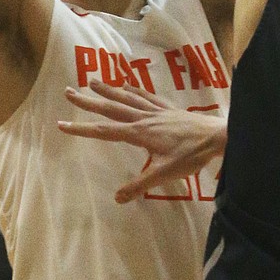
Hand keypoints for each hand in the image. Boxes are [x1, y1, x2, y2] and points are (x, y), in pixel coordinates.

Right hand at [58, 80, 225, 201]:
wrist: (218, 136)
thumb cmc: (192, 155)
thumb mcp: (165, 173)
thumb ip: (140, 184)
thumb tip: (117, 198)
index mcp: (140, 133)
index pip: (104, 131)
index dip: (82, 129)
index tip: (61, 124)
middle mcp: (144, 118)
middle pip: (111, 108)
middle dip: (89, 101)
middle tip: (68, 92)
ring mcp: (156, 111)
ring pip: (127, 97)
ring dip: (108, 89)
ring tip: (92, 81)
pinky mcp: (168, 108)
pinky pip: (147, 95)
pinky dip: (134, 89)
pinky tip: (127, 84)